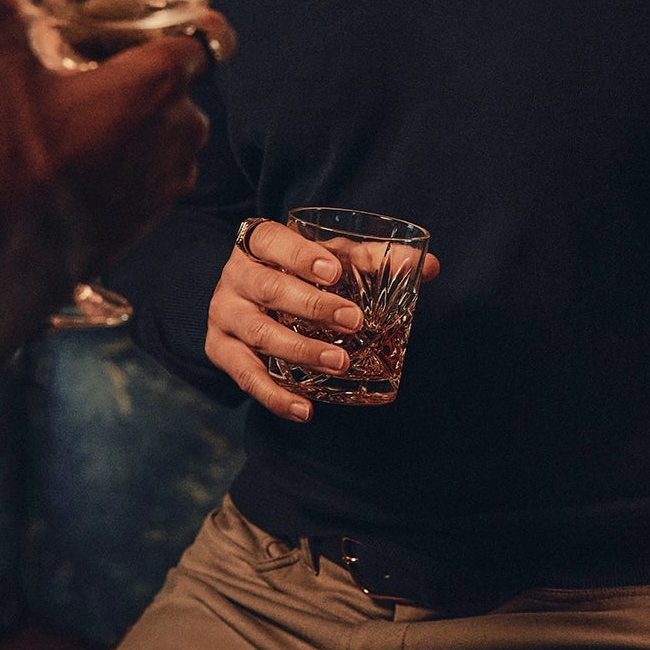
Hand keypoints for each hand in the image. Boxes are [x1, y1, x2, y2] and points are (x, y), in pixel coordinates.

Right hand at [0, 0, 232, 274]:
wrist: (31, 246)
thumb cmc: (27, 156)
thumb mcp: (9, 80)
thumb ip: (1, 18)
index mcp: (158, 79)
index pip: (202, 41)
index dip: (191, 31)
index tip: (176, 28)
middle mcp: (185, 120)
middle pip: (180, 86)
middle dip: (149, 83)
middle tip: (106, 83)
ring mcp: (182, 166)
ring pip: (174, 128)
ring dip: (148, 123)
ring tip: (99, 127)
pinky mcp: (171, 203)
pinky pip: (167, 167)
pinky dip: (144, 161)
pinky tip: (103, 163)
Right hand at [205, 220, 440, 421]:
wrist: (253, 297)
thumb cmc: (299, 271)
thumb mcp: (331, 257)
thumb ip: (374, 260)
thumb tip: (429, 267)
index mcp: (257, 243)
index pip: (270, 240)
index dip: (299, 255)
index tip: (333, 271)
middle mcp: (234, 277)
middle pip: (268, 289)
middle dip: (312, 306)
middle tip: (353, 321)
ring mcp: (223, 315)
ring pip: (259, 335)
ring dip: (302, 351)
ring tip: (340, 364)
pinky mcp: (219, 350)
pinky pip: (246, 376)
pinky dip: (275, 395)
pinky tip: (305, 409)